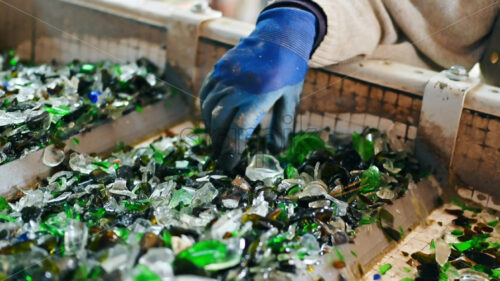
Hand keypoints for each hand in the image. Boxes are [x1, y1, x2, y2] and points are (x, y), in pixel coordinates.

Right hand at [200, 7, 316, 170]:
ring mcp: (225, 77)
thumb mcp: (290, 100)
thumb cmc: (289, 71)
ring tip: (217, 140)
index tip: (229, 164)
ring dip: (210, 128)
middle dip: (219, 142)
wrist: (280, 36)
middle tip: (222, 155)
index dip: (231, 150)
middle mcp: (238, 88)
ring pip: (208, 109)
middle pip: (219, 122)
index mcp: (258, 98)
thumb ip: (281, 127)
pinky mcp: (219, 69)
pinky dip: (205, 109)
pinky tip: (211, 119)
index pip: (238, 131)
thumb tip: (274, 151)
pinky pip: (206, 94)